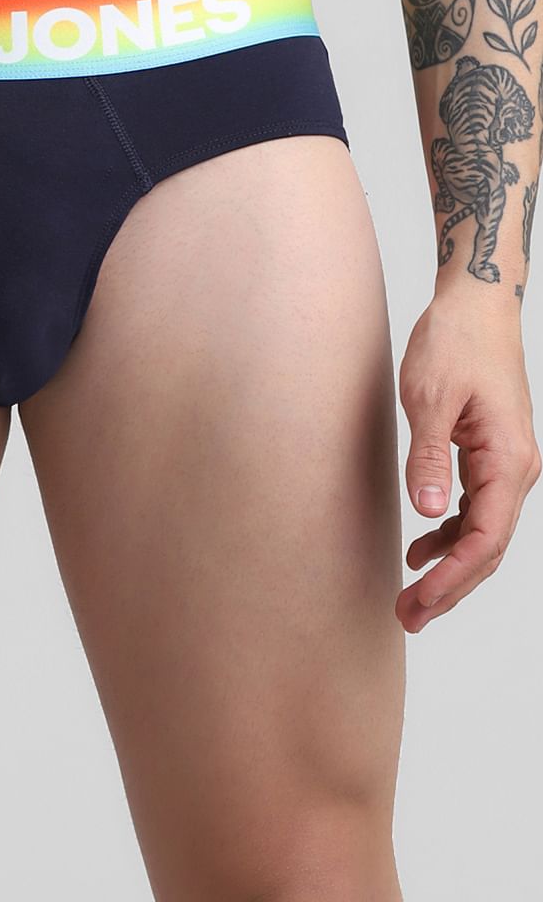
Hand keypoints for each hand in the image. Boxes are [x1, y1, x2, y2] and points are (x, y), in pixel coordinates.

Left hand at [397, 291, 539, 632]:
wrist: (475, 306)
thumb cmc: (454, 343)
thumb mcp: (430, 398)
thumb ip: (428, 457)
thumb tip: (426, 512)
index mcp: (508, 460)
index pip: (485, 539)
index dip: (453, 577)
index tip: (419, 601)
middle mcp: (516, 469)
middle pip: (487, 548)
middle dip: (450, 588)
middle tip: (407, 618)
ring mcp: (505, 464)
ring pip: (482, 534)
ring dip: (448, 568)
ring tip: (410, 600)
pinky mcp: (489, 455)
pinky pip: (475, 510)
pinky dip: (448, 535)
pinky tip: (420, 550)